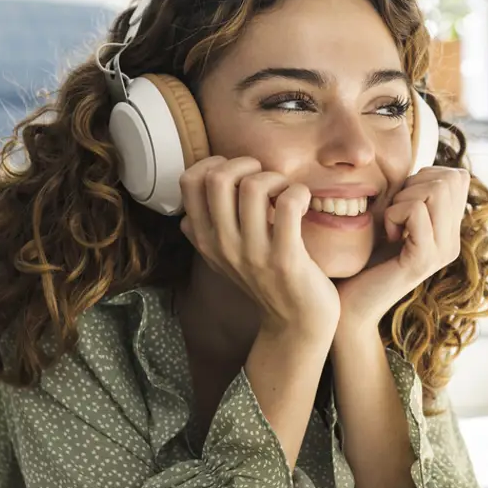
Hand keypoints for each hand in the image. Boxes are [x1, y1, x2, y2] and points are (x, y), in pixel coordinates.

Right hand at [179, 156, 340, 337]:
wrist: (296, 324)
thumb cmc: (266, 283)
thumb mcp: (223, 260)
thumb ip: (203, 235)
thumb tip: (184, 214)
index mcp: (206, 240)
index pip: (188, 181)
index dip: (214, 163)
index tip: (238, 175)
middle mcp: (223, 245)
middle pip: (218, 177)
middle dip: (246, 164)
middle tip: (266, 180)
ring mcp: (253, 253)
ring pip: (253, 186)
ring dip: (276, 179)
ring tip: (285, 194)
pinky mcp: (285, 259)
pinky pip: (288, 204)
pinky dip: (298, 193)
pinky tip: (303, 204)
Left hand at [334, 167, 470, 330]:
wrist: (348, 305)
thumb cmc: (362, 260)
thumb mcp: (390, 220)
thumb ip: (410, 197)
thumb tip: (422, 167)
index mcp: (449, 231)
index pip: (457, 176)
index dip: (424, 177)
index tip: (400, 205)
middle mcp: (452, 242)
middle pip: (450, 178)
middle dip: (413, 185)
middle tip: (394, 215)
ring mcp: (442, 252)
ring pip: (436, 190)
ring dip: (402, 200)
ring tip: (391, 226)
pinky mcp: (424, 259)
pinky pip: (416, 211)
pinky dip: (394, 215)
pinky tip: (387, 236)